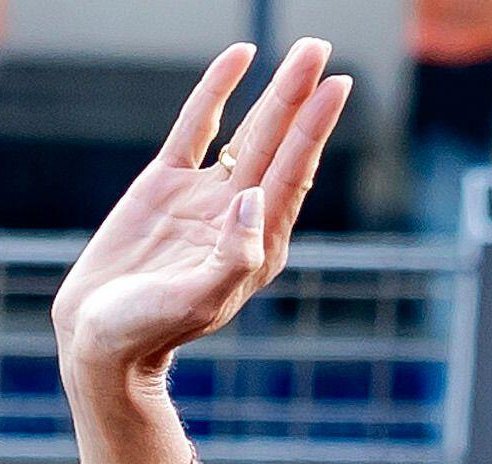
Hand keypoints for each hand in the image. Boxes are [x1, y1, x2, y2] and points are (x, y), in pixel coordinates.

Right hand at [53, 40, 349, 395]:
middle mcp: (240, 217)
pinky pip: (198, 126)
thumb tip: (255, 198)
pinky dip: (218, 92)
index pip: (294, 175)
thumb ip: (234, 255)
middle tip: (321, 49)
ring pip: (249, 132)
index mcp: (258, 246)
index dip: (315, 130)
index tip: (337, 87)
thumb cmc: (152, 329)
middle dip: (301, 97)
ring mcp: (205, 197)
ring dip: (276, 94)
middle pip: (279, 144)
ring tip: (304, 53)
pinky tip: (239, 61)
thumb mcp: (199, 300)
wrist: (103, 336)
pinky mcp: (167, 183)